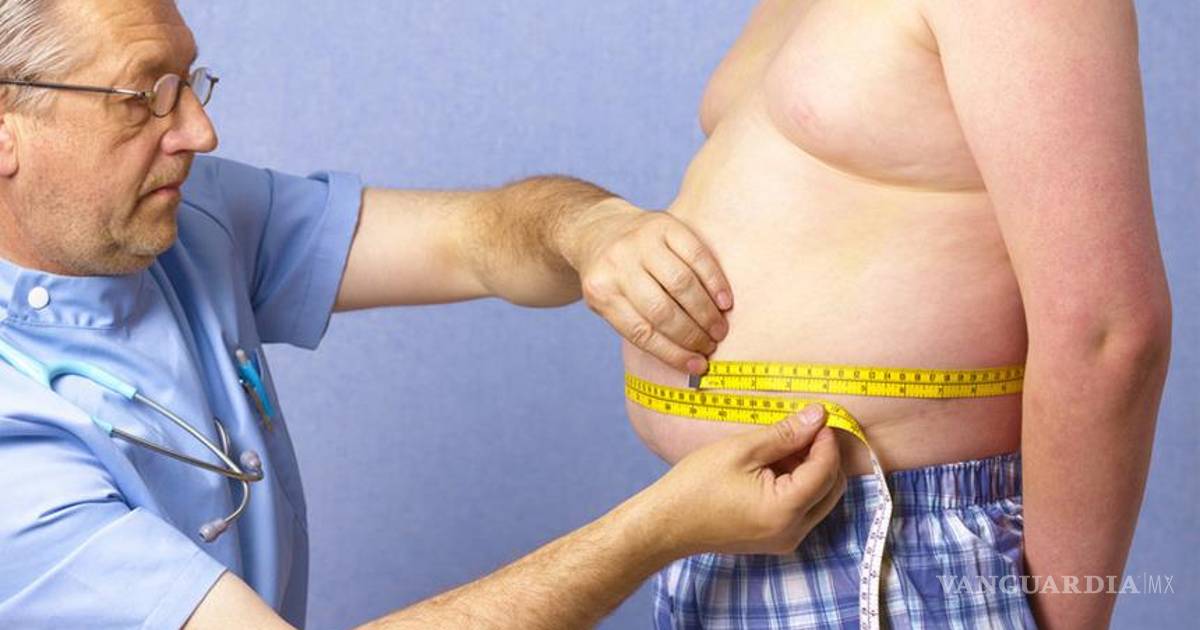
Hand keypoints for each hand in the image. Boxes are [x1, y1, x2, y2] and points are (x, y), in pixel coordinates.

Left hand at [566, 199, 731, 374]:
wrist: (600, 229)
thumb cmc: (611, 277)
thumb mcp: (609, 303)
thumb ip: (638, 326)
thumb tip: (687, 359)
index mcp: (601, 291)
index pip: (641, 331)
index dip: (673, 352)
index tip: (697, 365)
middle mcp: (618, 263)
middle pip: (662, 309)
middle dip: (692, 334)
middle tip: (711, 346)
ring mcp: (642, 241)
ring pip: (682, 284)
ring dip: (706, 312)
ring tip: (719, 330)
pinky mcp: (665, 224)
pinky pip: (697, 256)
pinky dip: (714, 282)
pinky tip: (724, 302)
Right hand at [641, 404, 846, 555]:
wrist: (667, 523)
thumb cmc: (696, 484)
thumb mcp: (742, 449)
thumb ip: (785, 434)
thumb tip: (818, 416)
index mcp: (785, 510)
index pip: (826, 470)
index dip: (826, 440)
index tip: (817, 417)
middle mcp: (793, 531)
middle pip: (831, 488)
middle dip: (824, 456)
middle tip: (805, 428)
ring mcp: (785, 540)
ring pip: (820, 499)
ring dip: (812, 470)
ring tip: (784, 446)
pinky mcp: (776, 540)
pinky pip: (803, 510)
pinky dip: (799, 486)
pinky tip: (775, 466)